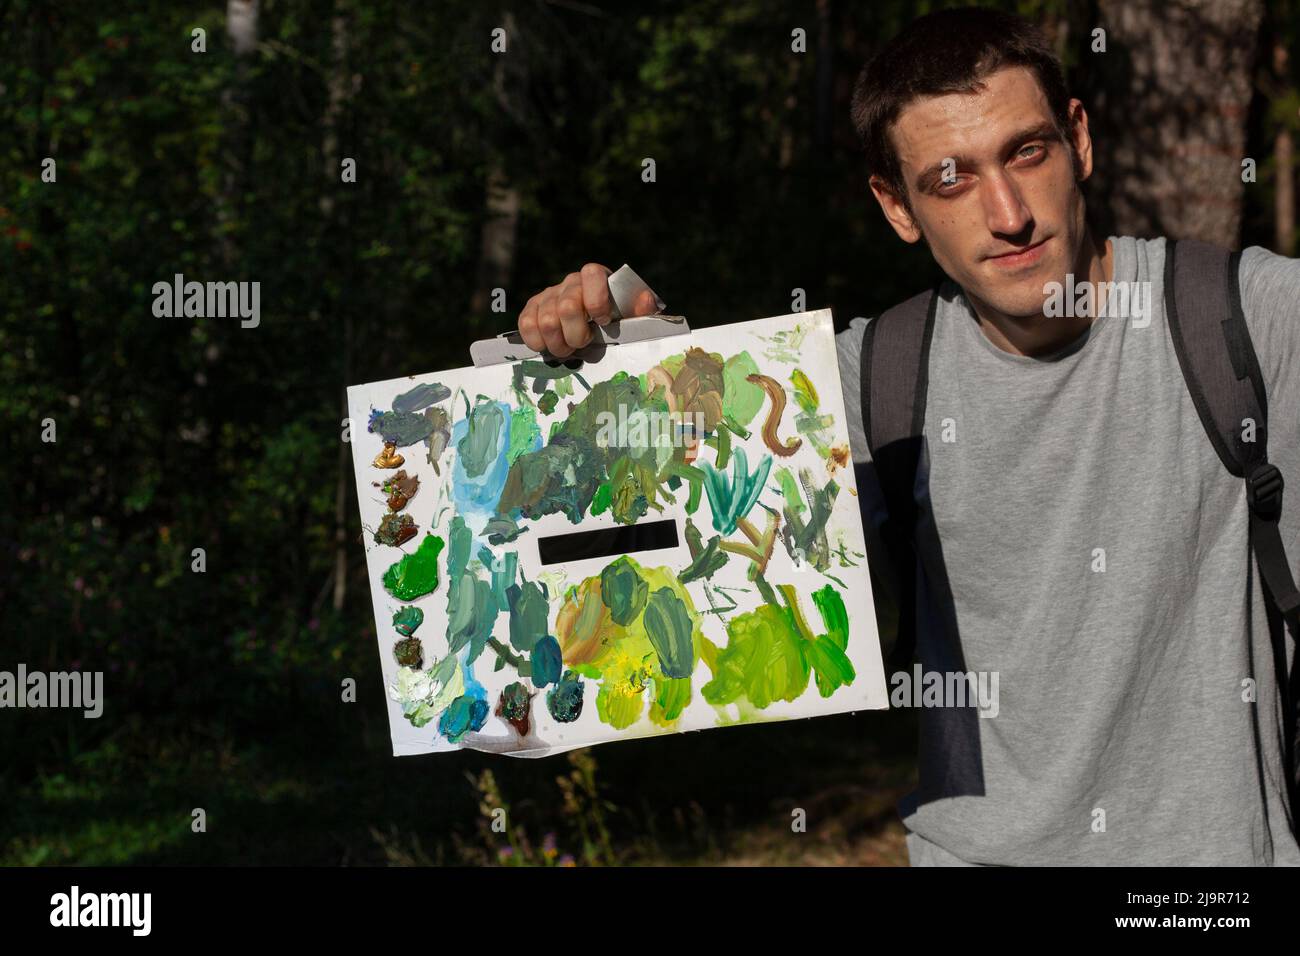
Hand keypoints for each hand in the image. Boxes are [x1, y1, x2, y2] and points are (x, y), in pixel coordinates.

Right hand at [518, 262, 659, 357]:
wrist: (592, 327)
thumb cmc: (614, 321)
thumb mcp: (631, 316)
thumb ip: (640, 310)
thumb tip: (645, 299)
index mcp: (596, 277)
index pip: (592, 275)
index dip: (597, 301)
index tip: (603, 321)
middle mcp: (571, 282)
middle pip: (567, 307)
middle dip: (576, 335)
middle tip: (582, 345)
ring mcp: (549, 294)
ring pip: (547, 321)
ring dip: (558, 344)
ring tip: (568, 349)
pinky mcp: (532, 308)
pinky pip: (527, 324)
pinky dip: (538, 342)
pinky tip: (549, 346)